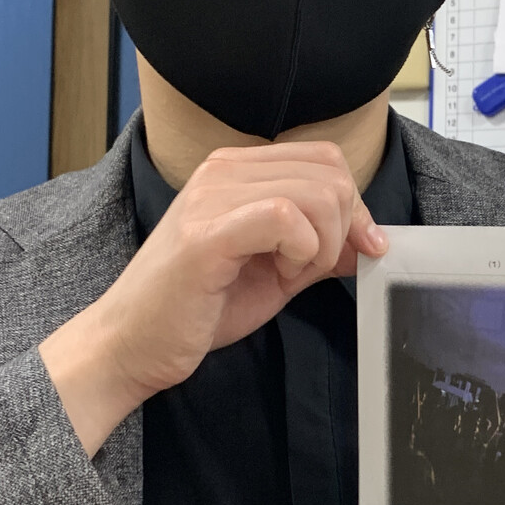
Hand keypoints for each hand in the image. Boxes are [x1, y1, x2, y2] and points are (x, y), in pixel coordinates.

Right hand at [40, 141, 386, 454]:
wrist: (132, 346)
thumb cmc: (197, 308)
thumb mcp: (277, 272)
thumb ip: (322, 248)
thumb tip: (372, 241)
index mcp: (238, 170)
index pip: (325, 158)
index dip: (356, 205)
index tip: (359, 248)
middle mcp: (224, 170)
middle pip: (330, 171)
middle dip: (347, 224)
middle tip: (321, 264)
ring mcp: (212, 197)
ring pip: (315, 192)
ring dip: (324, 241)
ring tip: (293, 270)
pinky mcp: (207, 233)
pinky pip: (285, 216)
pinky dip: (303, 249)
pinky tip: (280, 271)